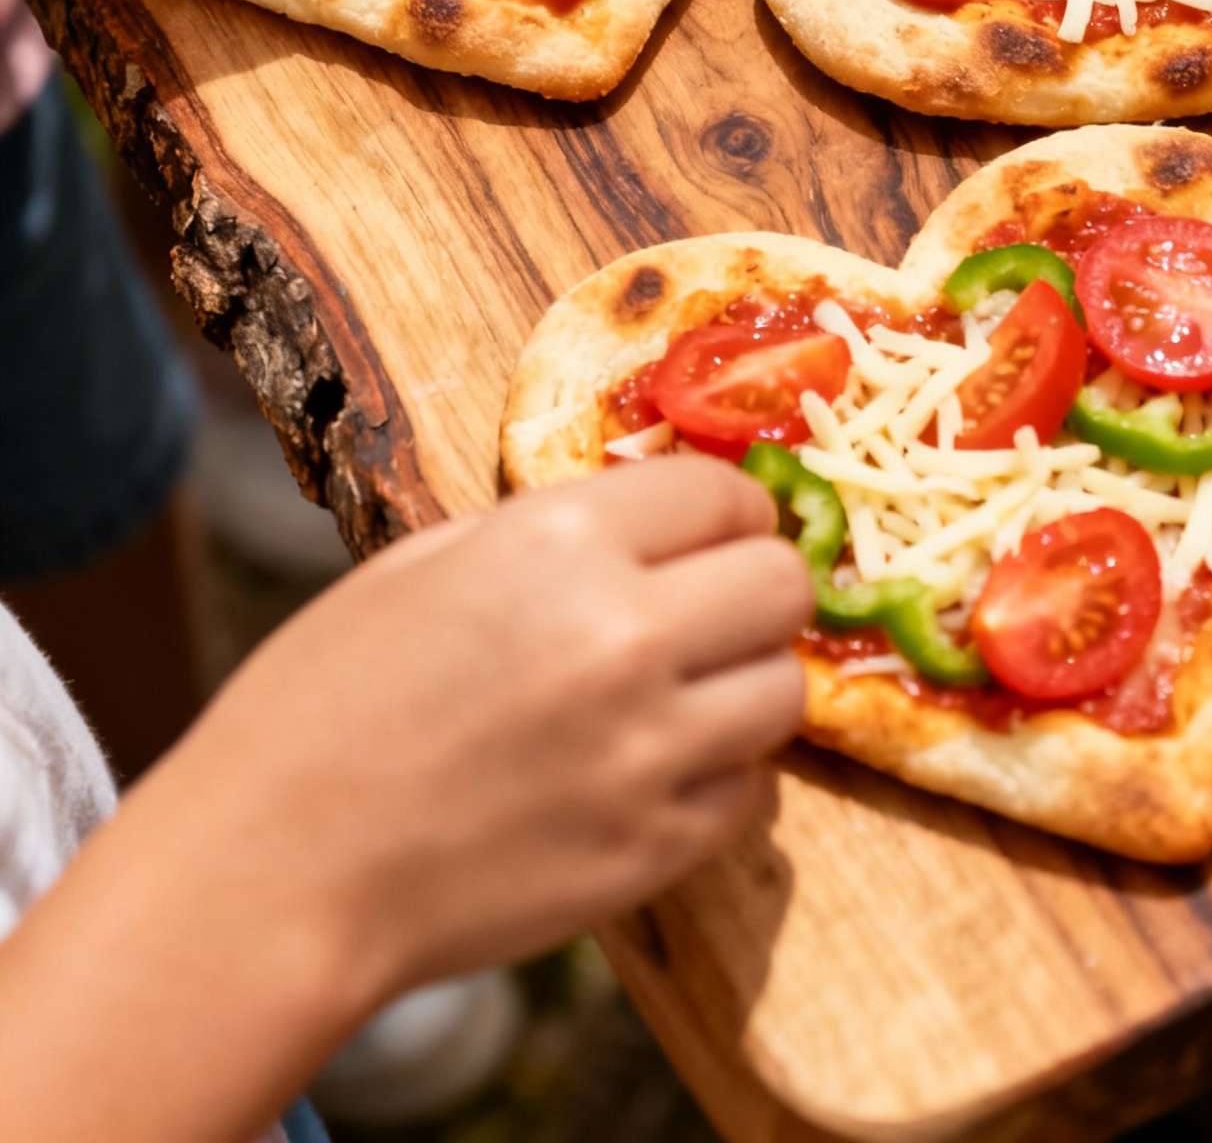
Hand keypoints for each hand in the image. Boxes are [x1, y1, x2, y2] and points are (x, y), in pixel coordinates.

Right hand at [0, 458, 809, 1142]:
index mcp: (563, 540)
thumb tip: (647, 518)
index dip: (725, 509)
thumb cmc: (324, 698)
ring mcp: (647, 752)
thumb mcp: (427, 562)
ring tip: (680, 694)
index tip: (709, 532)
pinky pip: (745, 793)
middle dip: (754, 587)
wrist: (276, 869)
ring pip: (783, 692)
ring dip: (742, 684)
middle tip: (708, 608)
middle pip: (782, 585)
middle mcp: (625, 635)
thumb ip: (553, 534)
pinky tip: (645, 772)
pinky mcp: (651, 852)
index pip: (727, 493)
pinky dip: (714, 778)